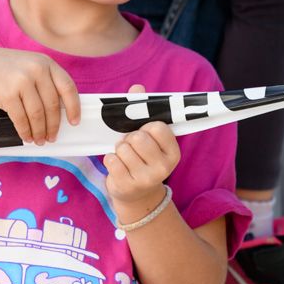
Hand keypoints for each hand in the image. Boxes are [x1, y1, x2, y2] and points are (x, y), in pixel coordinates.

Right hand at [0, 44, 79, 143]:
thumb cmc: (1, 67)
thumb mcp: (29, 65)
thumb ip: (44, 81)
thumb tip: (58, 111)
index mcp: (46, 63)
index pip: (68, 87)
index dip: (74, 107)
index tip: (74, 121)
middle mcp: (37, 70)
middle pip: (53, 105)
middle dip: (54, 125)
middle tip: (52, 137)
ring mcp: (22, 82)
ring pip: (38, 114)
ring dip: (40, 131)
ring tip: (39, 140)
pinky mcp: (7, 95)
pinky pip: (21, 119)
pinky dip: (25, 131)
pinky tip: (26, 136)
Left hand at [106, 86, 181, 220]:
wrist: (136, 195)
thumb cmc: (143, 158)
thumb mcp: (149, 138)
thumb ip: (142, 111)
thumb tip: (137, 88)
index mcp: (173, 153)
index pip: (157, 127)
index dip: (146, 127)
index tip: (145, 134)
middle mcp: (164, 168)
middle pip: (138, 137)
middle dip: (129, 139)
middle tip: (132, 147)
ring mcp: (146, 179)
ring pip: (123, 148)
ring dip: (119, 150)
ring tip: (125, 157)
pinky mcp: (127, 186)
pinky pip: (111, 160)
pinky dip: (110, 160)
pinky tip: (118, 166)